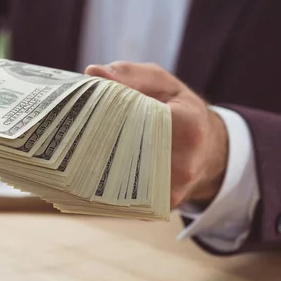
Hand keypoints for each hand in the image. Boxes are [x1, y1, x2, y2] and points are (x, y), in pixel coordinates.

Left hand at [85, 62, 227, 208]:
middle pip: (123, 151)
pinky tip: (91, 166)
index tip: (87, 103)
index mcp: (188, 126)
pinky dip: (104, 181)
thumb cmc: (179, 110)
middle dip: (96, 137)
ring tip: (78, 144)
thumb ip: (130, 74)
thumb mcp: (163, 83)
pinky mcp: (159, 208)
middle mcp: (183, 164)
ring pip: (119, 178)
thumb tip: (92, 73)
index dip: (108, 110)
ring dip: (95, 161)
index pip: (138, 118)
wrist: (207, 152)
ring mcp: (171, 191)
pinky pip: (123, 197)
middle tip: (73, 125)